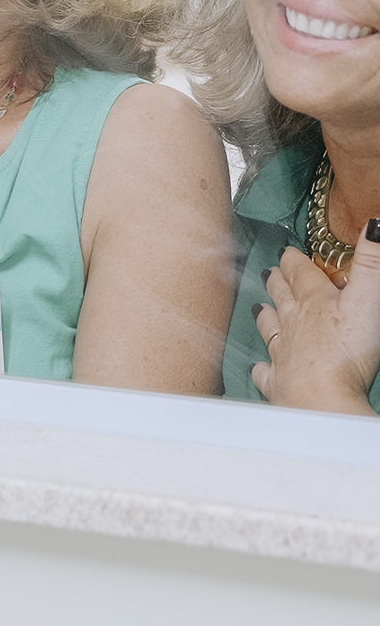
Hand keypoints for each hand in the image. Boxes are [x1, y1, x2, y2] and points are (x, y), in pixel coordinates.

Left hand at [252, 227, 379, 414]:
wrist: (320, 401)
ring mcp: (282, 355)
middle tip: (270, 271)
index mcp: (313, 302)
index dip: (294, 260)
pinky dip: (261, 367)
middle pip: (282, 297)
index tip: (287, 251)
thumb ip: (372, 262)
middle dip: (277, 282)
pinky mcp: (279, 384)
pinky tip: (257, 366)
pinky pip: (265, 373)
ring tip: (259, 307)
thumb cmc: (345, 353)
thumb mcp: (367, 299)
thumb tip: (375, 224)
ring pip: (270, 329)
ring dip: (266, 316)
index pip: (301, 273)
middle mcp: (292, 325)